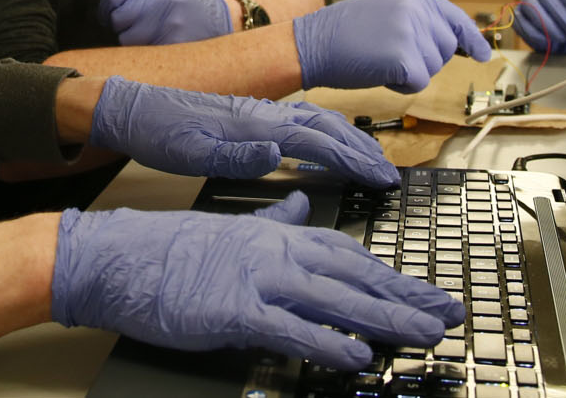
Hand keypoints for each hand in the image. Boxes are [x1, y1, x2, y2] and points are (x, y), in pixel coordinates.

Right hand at [52, 192, 465, 368]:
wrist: (117, 256)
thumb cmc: (167, 249)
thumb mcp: (229, 226)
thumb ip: (272, 219)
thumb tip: (299, 207)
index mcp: (275, 233)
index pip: (347, 252)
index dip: (390, 273)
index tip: (424, 291)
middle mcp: (274, 251)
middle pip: (354, 273)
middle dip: (405, 295)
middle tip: (448, 313)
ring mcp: (256, 279)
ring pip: (336, 298)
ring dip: (385, 318)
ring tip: (423, 335)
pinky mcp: (234, 310)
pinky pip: (291, 329)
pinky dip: (327, 344)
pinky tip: (356, 358)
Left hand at [88, 76, 399, 186]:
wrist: (128, 103)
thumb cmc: (156, 131)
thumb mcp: (188, 151)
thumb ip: (234, 154)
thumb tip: (275, 153)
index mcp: (252, 124)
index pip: (315, 142)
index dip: (352, 160)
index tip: (380, 177)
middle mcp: (259, 114)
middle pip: (323, 127)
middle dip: (360, 149)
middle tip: (387, 172)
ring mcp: (254, 112)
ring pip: (312, 121)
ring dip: (345, 139)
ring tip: (368, 158)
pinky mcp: (244, 115)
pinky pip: (295, 122)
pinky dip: (321, 133)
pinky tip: (322, 144)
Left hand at [96, 0, 231, 45]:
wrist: (217, 19)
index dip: (104, 5)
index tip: (106, 11)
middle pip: (116, 18)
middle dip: (116, 22)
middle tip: (125, 22)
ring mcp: (168, 23)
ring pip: (126, 38)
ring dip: (128, 36)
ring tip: (142, 30)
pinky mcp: (172, 44)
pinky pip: (141, 52)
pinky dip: (141, 48)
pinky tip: (153, 40)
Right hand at [291, 0, 488, 93]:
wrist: (311, 43)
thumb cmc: (343, 34)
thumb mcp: (385, 12)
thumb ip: (416, 20)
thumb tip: (453, 43)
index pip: (454, 17)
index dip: (471, 38)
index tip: (481, 53)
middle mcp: (416, 8)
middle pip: (445, 48)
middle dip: (424, 59)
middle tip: (387, 53)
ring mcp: (411, 31)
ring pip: (434, 67)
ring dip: (410, 72)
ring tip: (378, 57)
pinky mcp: (405, 57)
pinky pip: (419, 82)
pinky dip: (400, 84)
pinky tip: (378, 70)